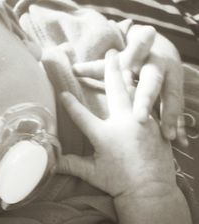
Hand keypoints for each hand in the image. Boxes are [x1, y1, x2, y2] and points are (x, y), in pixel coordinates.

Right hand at [58, 50, 175, 196]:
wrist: (151, 190)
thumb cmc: (119, 182)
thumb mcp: (92, 173)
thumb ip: (70, 164)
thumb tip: (49, 164)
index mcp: (105, 135)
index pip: (82, 115)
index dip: (70, 103)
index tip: (63, 91)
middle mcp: (123, 123)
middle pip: (115, 91)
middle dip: (110, 70)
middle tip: (111, 52)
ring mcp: (142, 122)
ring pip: (135, 93)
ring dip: (129, 76)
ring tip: (127, 62)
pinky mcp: (155, 126)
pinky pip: (148, 104)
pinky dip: (143, 93)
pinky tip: (142, 87)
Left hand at [73, 24, 186, 145]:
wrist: (160, 49)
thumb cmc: (132, 57)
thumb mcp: (117, 60)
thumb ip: (96, 67)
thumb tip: (73, 70)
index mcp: (142, 55)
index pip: (135, 57)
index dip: (127, 68)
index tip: (123, 72)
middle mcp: (159, 67)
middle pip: (152, 82)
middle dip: (146, 99)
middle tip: (139, 118)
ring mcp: (172, 81)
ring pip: (171, 99)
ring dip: (169, 117)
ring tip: (167, 136)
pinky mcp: (178, 94)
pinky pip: (181, 111)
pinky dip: (179, 126)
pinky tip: (180, 143)